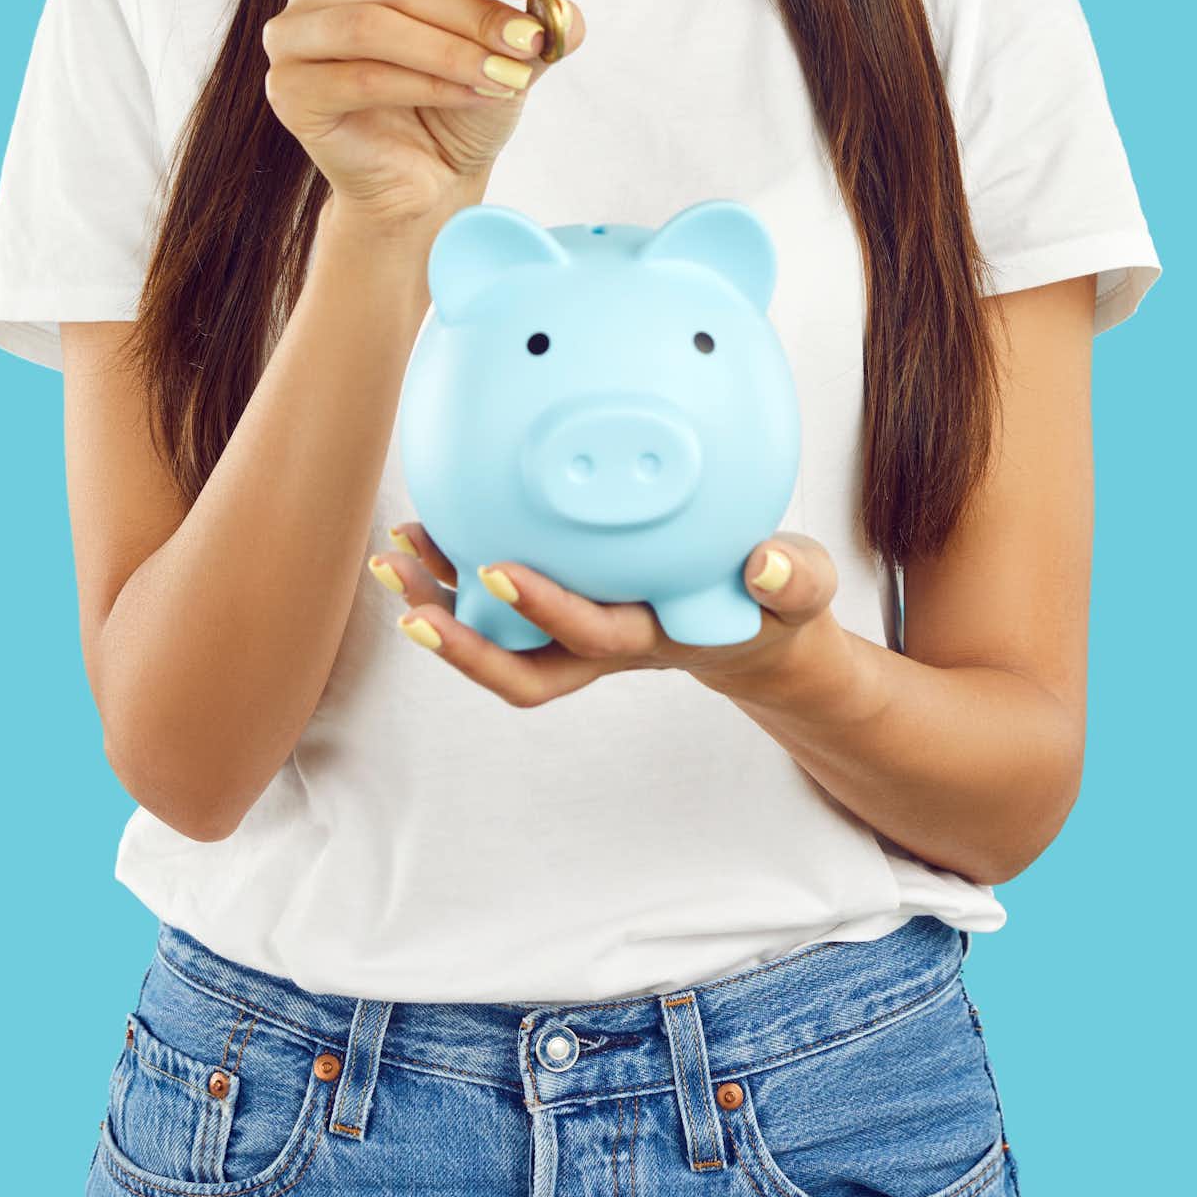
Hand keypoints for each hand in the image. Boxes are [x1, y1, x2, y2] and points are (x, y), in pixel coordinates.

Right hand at [262, 0, 585, 232]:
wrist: (427, 178)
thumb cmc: (458, 101)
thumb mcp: (508, 54)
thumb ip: (537, 24)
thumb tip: (563, 9)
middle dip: (472, 12)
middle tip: (527, 43)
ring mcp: (292, 37)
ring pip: (372, 26)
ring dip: (450, 51)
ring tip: (505, 76)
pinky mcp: (289, 90)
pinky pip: (360, 78)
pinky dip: (424, 86)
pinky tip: (471, 96)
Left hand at [366, 523, 845, 705]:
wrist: (755, 628)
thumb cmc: (774, 603)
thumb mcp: (801, 589)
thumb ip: (793, 578)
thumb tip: (766, 562)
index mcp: (653, 637)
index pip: (591, 636)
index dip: (544, 609)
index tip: (498, 569)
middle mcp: (600, 646)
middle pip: (521, 670)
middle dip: (463, 648)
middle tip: (411, 608)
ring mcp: (573, 632)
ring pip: (495, 638)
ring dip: (440, 603)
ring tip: (394, 556)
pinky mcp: (560, 605)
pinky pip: (495, 600)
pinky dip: (453, 570)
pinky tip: (422, 526)